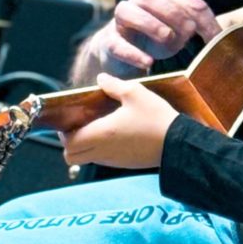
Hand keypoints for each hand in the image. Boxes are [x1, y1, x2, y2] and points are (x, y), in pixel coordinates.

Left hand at [60, 74, 178, 168]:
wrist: (178, 143)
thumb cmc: (155, 117)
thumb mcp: (135, 93)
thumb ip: (113, 85)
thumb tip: (100, 79)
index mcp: (101, 134)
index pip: (68, 144)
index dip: (63, 133)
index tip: (70, 119)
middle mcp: (103, 151)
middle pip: (72, 156)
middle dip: (70, 141)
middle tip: (79, 124)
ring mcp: (114, 160)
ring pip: (87, 158)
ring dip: (85, 145)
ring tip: (97, 126)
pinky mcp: (125, 164)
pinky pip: (103, 159)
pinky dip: (100, 148)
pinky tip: (114, 133)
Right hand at [112, 0, 221, 63]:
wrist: (120, 52)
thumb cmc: (155, 39)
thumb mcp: (180, 32)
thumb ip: (199, 29)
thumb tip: (224, 38)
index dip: (204, 18)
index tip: (215, 39)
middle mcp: (138, 1)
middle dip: (176, 15)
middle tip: (189, 34)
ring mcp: (120, 20)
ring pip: (129, 11)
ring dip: (151, 24)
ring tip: (168, 39)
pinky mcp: (109, 42)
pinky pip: (116, 43)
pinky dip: (132, 53)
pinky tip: (148, 63)